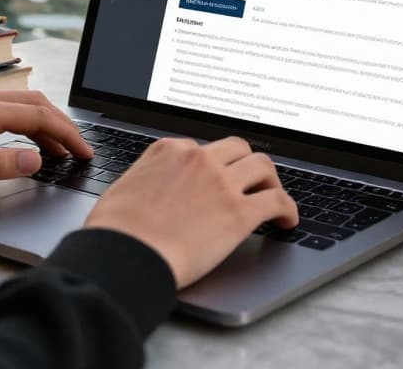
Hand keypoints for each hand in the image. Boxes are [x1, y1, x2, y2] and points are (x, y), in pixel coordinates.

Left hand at [0, 88, 92, 196]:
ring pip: (19, 103)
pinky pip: (2, 107)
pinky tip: (23, 139)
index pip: (38, 118)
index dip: (67, 136)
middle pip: (34, 104)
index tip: (84, 153)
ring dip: (44, 123)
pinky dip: (23, 120)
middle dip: (62, 126)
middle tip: (79, 151)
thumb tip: (36, 160)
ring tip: (58, 150)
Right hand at [84, 136, 298, 288]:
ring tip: (273, 196)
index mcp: (169, 150)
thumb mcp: (123, 188)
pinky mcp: (238, 212)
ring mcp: (221, 183)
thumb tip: (150, 188)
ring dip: (271, 181)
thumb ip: (146, 179)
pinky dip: (288, 208)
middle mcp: (198, 159)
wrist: (124, 254)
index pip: (202, 148)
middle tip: (250, 182)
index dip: (213, 166)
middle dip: (246, 164)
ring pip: (263, 166)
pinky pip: (277, 201)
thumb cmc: (115, 232)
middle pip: (237, 148)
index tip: (217, 178)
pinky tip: (287, 220)